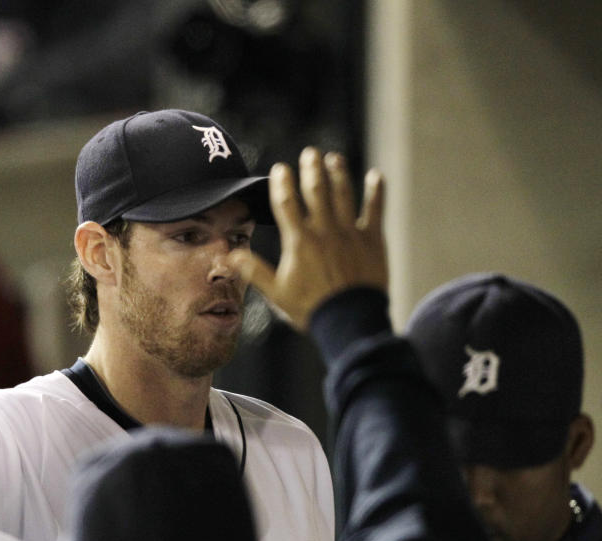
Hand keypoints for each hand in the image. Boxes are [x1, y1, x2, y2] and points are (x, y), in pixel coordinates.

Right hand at [230, 148, 386, 330]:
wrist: (350, 322)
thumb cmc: (311, 309)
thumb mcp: (277, 293)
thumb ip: (254, 271)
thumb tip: (230, 256)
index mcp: (299, 241)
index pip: (286, 204)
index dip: (282, 183)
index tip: (280, 169)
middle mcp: (324, 231)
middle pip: (316, 190)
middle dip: (312, 169)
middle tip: (310, 153)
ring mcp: (350, 233)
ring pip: (344, 194)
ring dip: (339, 173)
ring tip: (334, 158)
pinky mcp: (372, 241)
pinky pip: (375, 210)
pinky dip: (376, 192)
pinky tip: (376, 176)